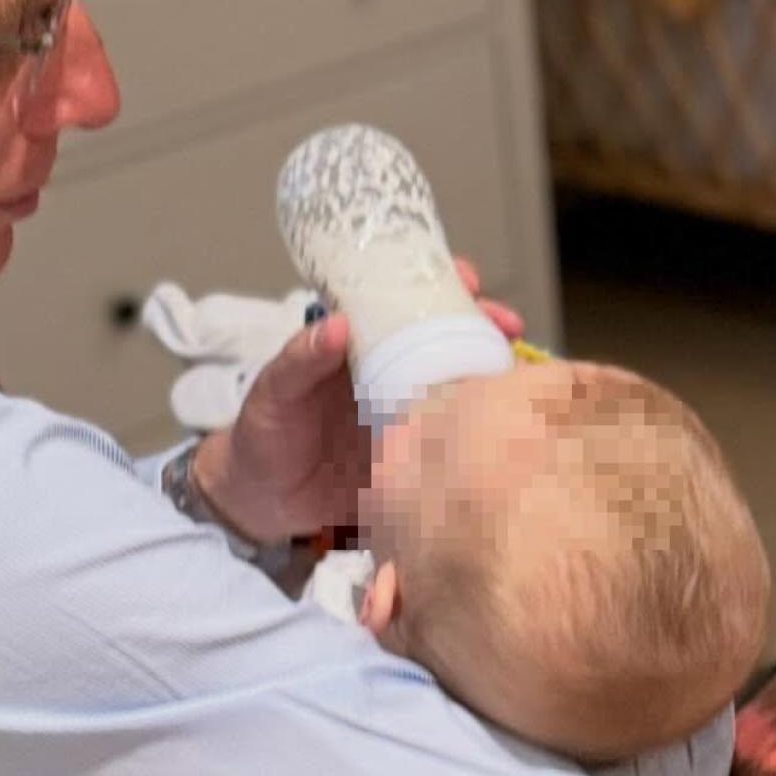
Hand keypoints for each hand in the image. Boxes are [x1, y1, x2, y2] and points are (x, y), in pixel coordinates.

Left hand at [193, 256, 524, 542]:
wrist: (261, 500)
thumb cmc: (263, 431)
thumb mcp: (274, 390)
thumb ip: (300, 358)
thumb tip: (338, 322)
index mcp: (361, 346)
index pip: (404, 303)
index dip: (438, 284)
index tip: (464, 276)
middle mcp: (392, 373)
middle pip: (447, 339)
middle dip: (483, 326)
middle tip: (506, 324)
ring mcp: (408, 414)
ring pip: (459, 385)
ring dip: (490, 374)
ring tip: (514, 372)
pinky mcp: (415, 457)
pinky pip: (452, 439)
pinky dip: (479, 430)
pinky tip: (504, 427)